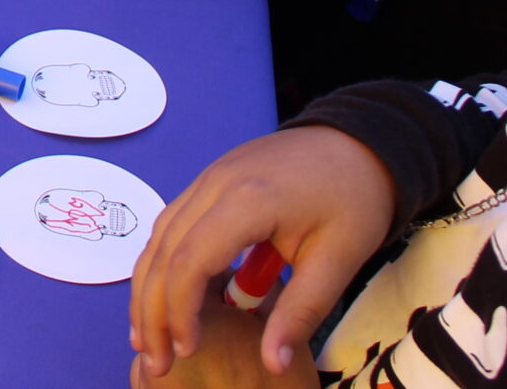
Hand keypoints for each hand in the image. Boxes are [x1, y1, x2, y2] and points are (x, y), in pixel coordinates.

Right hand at [130, 126, 396, 379]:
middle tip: (155, 360)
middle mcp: (214, 184)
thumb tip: (272, 364)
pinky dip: (160, 263)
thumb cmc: (353, 199)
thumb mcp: (338, 259)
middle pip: (163, 252)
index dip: (180, 311)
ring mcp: (208, 177)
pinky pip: (172, 224)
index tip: (186, 351)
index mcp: (247, 201)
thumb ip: (300, 312)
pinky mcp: (210, 180)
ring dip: (147, 288)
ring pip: (158, 236)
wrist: (360, 142)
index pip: (190, 261)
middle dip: (152, 311)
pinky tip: (163, 296)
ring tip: (146, 337)